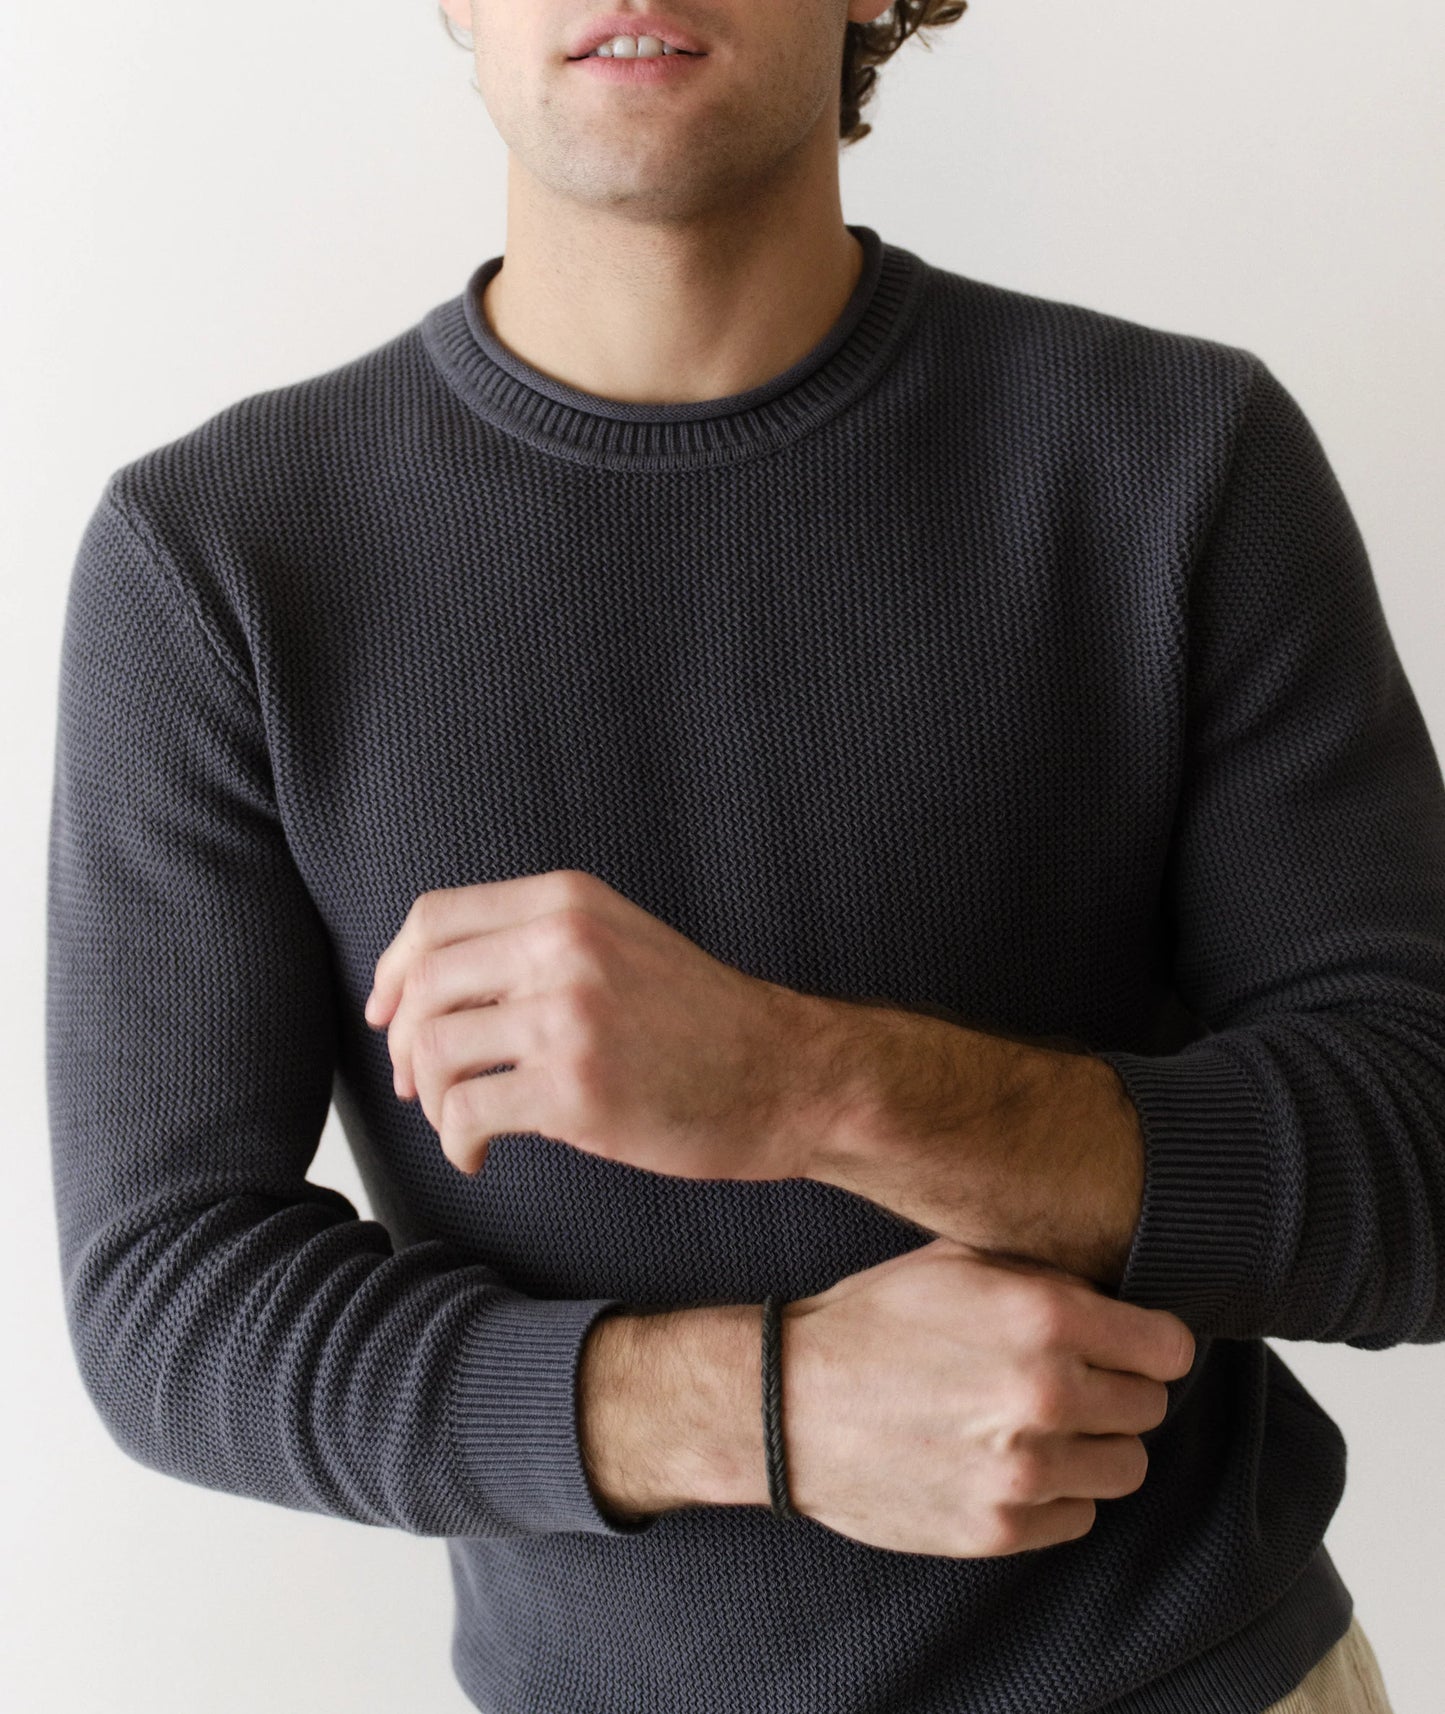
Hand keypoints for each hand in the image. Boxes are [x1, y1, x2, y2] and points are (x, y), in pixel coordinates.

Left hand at [364, 868, 832, 1179]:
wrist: (786, 1074)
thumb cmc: (703, 1021)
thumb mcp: (621, 941)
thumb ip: (539, 943)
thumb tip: (434, 986)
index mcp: (568, 901)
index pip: (433, 919)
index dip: (392, 971)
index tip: (386, 1013)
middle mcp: (562, 945)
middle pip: (423, 985)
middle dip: (404, 1043)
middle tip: (417, 1083)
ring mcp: (568, 1016)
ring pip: (435, 1050)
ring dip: (430, 1098)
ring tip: (460, 1121)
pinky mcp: (575, 1089)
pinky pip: (467, 1112)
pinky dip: (456, 1140)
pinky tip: (479, 1154)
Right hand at [780, 1235, 1195, 1556]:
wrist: (790, 1403)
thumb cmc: (874, 1322)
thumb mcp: (957, 1262)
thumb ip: (1045, 1274)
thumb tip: (1116, 1292)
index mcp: (1044, 1317)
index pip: (1169, 1348)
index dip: (1150, 1344)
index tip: (1128, 1347)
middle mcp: (1046, 1395)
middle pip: (1151, 1408)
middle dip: (1117, 1391)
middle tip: (1071, 1382)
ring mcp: (1025, 1471)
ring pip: (1125, 1468)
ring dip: (1094, 1446)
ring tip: (1040, 1425)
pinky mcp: (1000, 1529)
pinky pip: (1078, 1515)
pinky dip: (1056, 1493)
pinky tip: (1008, 1462)